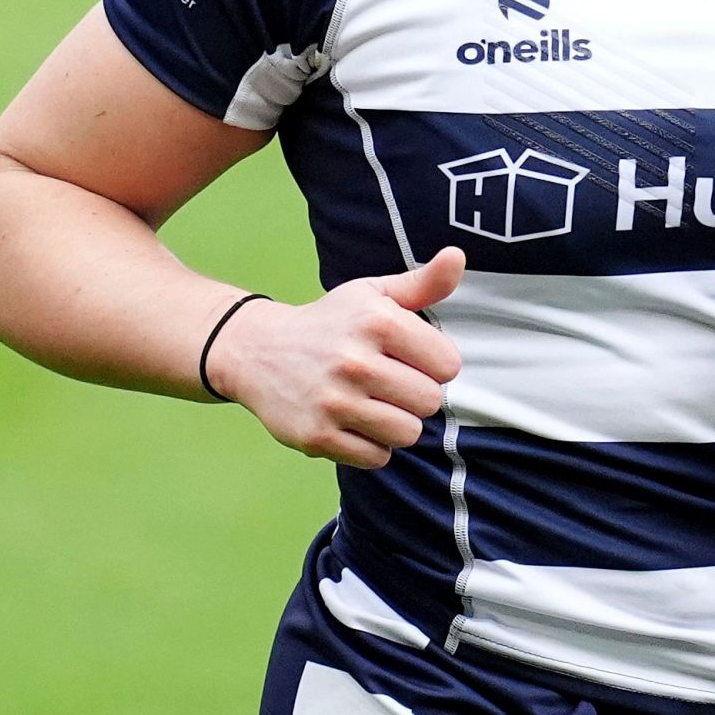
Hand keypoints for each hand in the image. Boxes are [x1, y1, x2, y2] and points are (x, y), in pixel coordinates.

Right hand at [206, 245, 465, 466]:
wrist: (257, 352)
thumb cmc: (330, 323)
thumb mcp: (373, 295)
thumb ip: (423, 283)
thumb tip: (457, 257)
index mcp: (377, 321)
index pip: (448, 365)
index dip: (433, 364)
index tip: (409, 358)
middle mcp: (354, 361)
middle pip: (430, 402)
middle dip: (415, 396)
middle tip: (388, 383)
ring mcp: (334, 401)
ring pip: (407, 433)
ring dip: (396, 424)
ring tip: (373, 404)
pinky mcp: (317, 435)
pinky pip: (376, 457)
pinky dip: (370, 445)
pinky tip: (351, 422)